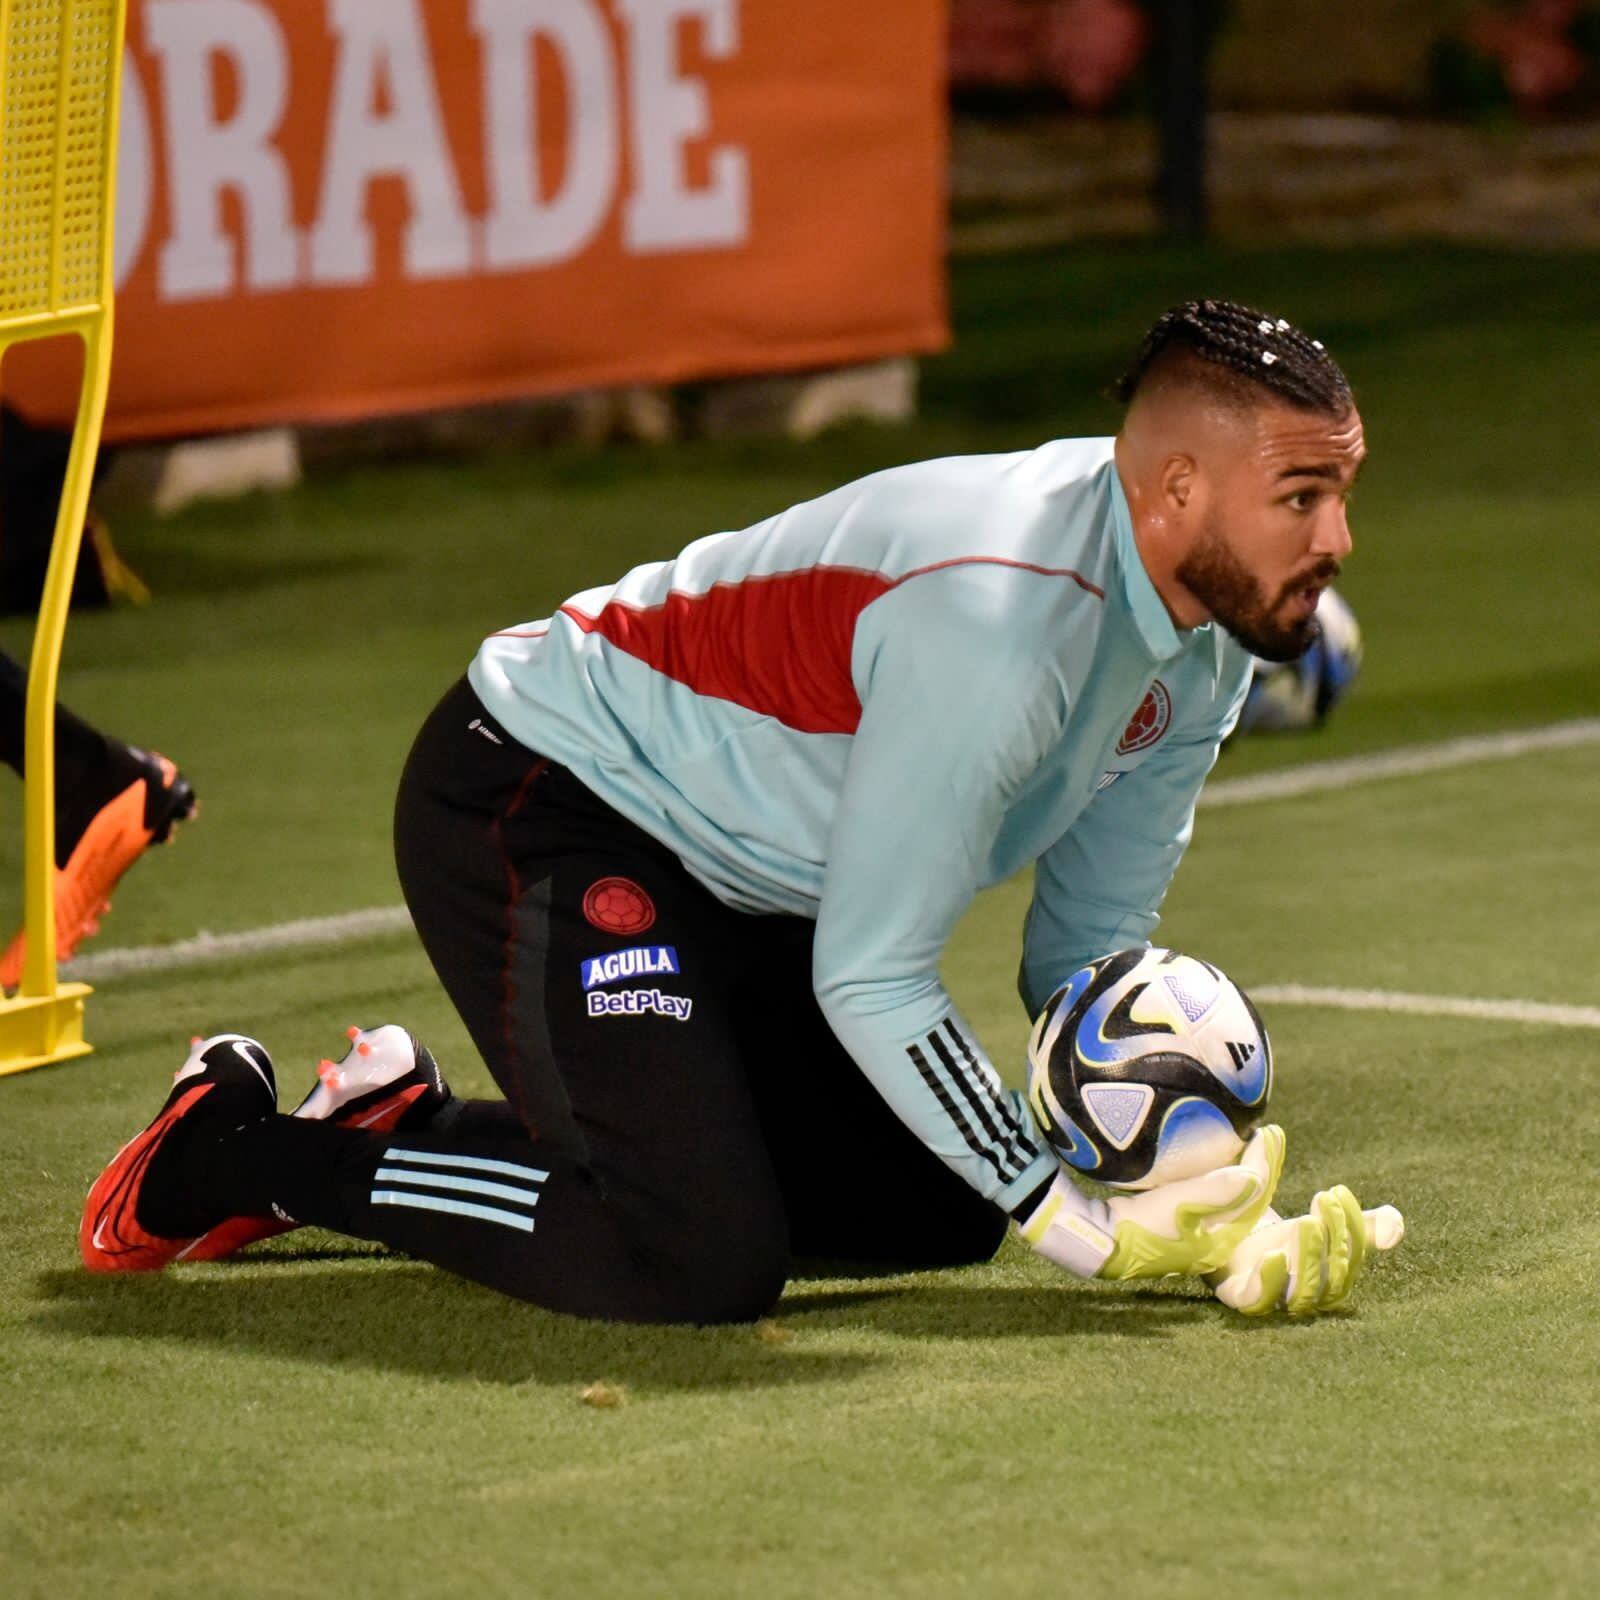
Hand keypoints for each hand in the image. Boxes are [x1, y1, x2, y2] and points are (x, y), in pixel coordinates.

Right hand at [1019, 1124, 1284, 1280]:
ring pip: (1236, 1198)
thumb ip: (1215, 1190)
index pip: (1254, 1196)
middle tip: (1270, 1132)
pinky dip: (1227, 1176)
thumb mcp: (1177, 1204)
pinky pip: (1218, 1197)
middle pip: (1250, 1198)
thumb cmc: (1140, 1224)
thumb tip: (1253, 1174)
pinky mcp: (1184, 1224)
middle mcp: (1218, 1239)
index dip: (1264, 1163)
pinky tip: (1224, 1159)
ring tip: (1252, 1141)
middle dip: (1261, 1165)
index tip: (1268, 1132)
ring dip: (1247, 1170)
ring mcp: (1201, 1233)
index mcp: (1223, 1239)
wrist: (1104, 1240)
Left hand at [1206, 1189, 1404, 1315]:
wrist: (1220, 1238)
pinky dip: (1269, 1283)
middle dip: (1335, 1239)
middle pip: (1333, 1279)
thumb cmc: (1275, 1232)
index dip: (1353, 1226)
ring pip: (1303, 1293)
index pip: (1353, 1258)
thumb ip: (1354, 1221)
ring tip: (1306, 1222)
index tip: (1338, 1190)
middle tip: (1324, 1199)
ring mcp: (1274, 1297)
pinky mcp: (1240, 1296)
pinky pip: (1258, 1301)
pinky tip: (1274, 1255)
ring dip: (1310, 1257)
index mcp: (1329, 1274)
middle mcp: (1306, 1292)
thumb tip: (1396, 1223)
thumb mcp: (1316, 1220)